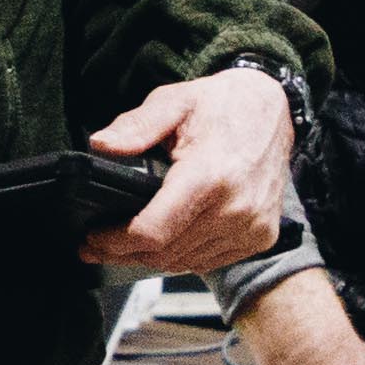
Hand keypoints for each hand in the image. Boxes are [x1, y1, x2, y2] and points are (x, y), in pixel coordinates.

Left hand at [86, 63, 295, 272]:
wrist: (273, 109)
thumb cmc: (223, 103)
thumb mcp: (175, 101)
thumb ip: (137, 126)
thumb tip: (101, 145)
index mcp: (210, 176)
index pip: (153, 231)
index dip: (115, 242)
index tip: (91, 239)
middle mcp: (235, 209)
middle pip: (165, 253)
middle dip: (124, 253)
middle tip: (96, 247)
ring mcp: (251, 227)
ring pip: (186, 263)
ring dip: (152, 259)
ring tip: (124, 247)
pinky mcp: (260, 236)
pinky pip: (210, 261)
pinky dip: (183, 257)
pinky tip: (165, 244)